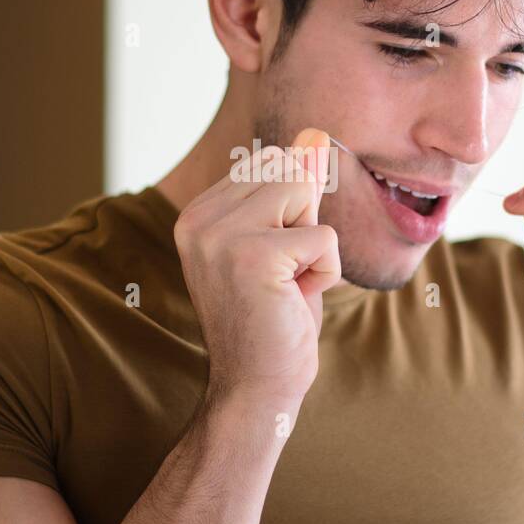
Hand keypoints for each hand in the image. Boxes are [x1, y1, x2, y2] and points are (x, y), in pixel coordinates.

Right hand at [174, 128, 341, 406]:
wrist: (257, 388)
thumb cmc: (274, 319)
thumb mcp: (284, 241)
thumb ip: (292, 188)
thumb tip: (315, 135)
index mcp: (198, 213)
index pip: (271, 162)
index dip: (293, 209)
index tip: (271, 261)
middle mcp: (199, 219)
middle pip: (289, 169)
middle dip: (305, 220)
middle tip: (282, 275)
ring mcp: (220, 236)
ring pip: (305, 192)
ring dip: (315, 244)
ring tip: (288, 284)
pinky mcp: (251, 256)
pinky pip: (323, 236)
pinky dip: (325, 272)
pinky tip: (294, 300)